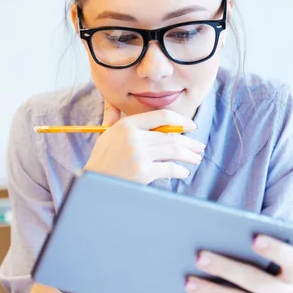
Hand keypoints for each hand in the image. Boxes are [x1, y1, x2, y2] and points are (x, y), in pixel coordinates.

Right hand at [83, 100, 205, 183]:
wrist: (92, 182)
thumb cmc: (102, 159)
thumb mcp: (108, 134)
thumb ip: (121, 120)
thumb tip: (135, 111)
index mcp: (127, 124)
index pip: (162, 116)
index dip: (181, 121)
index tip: (191, 127)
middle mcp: (133, 137)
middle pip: (171, 136)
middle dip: (189, 142)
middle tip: (199, 147)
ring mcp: (139, 155)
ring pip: (174, 151)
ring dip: (189, 155)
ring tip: (196, 158)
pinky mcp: (142, 173)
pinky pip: (169, 169)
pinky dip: (179, 171)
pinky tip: (183, 172)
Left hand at [185, 235, 292, 292]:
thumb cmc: (269, 268)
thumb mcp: (272, 259)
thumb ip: (252, 245)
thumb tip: (217, 234)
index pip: (292, 259)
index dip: (274, 249)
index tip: (255, 239)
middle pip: (257, 281)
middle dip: (226, 268)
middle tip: (199, 257)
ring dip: (212, 292)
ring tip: (189, 282)